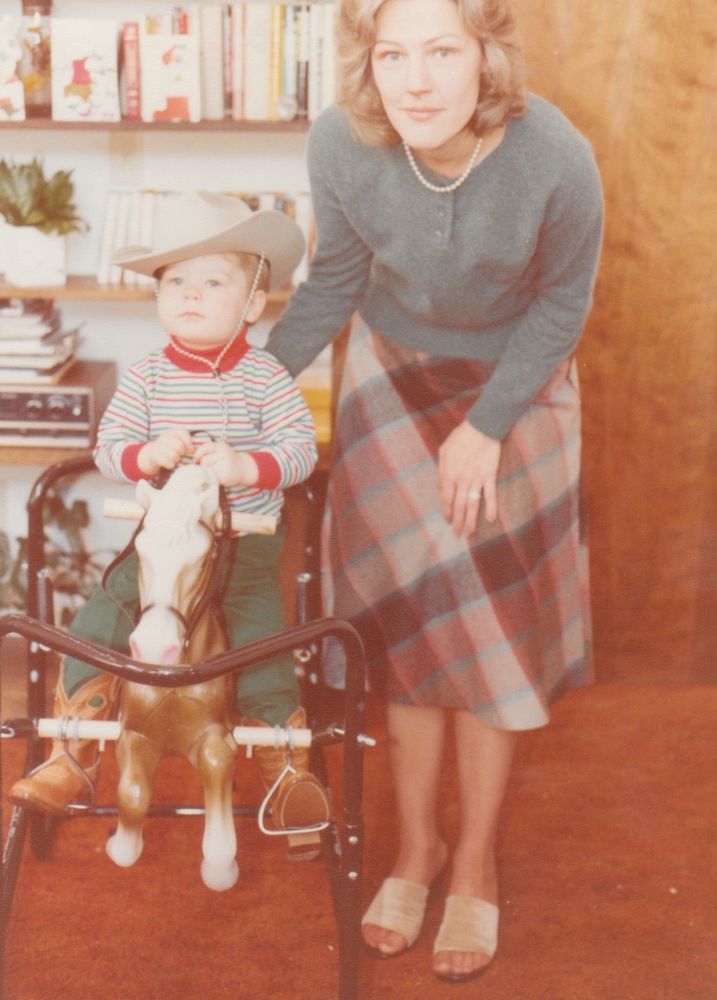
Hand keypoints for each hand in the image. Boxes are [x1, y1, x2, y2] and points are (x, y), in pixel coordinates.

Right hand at [138, 427, 193, 475]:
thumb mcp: (181, 442)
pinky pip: (166, 461)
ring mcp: (158, 445)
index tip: (191, 450)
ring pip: (173, 455)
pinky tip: (170, 464)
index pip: (183, 433)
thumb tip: (193, 450)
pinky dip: (170, 465)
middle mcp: (165, 436)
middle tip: (181, 455)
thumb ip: (189, 444)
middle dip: (182, 453)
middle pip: (179, 446)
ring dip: (176, 459)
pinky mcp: (154, 455)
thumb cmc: (173, 448)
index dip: (189, 443)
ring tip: (175, 459)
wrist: (154, 454)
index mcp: (173, 432)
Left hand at [193, 440, 258, 487]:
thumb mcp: (220, 451)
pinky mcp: (224, 476)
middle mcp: (224, 454)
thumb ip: (208, 451)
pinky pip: (211, 477)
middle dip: (203, 465)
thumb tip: (193, 460)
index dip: (197, 454)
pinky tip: (217, 476)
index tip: (196, 460)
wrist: (243, 469)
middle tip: (207, 467)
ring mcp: (225, 465)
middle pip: (204, 460)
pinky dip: (211, 477)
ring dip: (207, 471)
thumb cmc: (227, 460)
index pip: (204, 448)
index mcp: (221, 446)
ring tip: (213, 471)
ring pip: (207, 469)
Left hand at [438, 419, 500, 535]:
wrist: (481, 427)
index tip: (448, 521)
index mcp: (449, 474)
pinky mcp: (489, 476)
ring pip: (473, 505)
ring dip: (471, 521)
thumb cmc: (460, 437)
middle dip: (457, 522)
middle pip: (459, 506)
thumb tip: (440, 488)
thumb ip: (441, 471)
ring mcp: (476, 479)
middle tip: (457, 535)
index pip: (446, 499)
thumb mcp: (444, 451)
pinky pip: (490, 495)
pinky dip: (491, 508)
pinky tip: (492, 520)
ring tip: (469, 533)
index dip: (447, 511)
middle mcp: (461, 480)